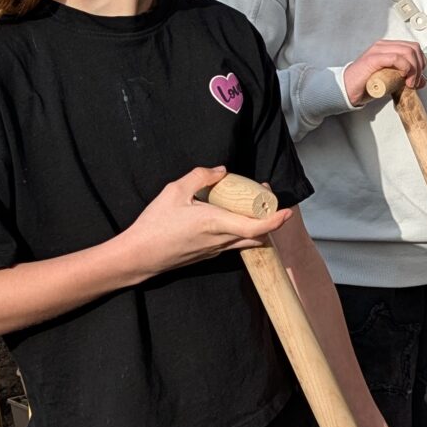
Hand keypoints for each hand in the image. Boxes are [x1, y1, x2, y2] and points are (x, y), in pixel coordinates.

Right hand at [125, 165, 287, 275]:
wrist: (139, 256)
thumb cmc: (155, 224)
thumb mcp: (175, 191)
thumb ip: (200, 176)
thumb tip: (221, 171)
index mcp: (216, 223)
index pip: (256, 227)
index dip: (275, 220)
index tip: (287, 211)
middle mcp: (220, 241)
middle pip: (256, 234)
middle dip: (267, 217)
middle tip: (264, 197)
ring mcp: (214, 251)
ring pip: (245, 241)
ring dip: (254, 226)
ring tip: (248, 206)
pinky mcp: (206, 255)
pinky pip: (231, 244)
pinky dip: (238, 231)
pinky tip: (227, 217)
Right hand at [344, 40, 424, 105]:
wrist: (346, 90)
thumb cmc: (365, 85)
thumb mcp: (391, 81)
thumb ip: (404, 79)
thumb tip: (421, 82)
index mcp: (387, 48)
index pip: (412, 47)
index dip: (420, 62)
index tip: (419, 77)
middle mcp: (383, 46)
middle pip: (412, 48)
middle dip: (419, 66)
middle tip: (415, 81)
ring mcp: (378, 50)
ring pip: (407, 51)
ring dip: (414, 68)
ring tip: (410, 83)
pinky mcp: (373, 58)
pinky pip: (395, 58)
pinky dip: (405, 67)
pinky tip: (405, 78)